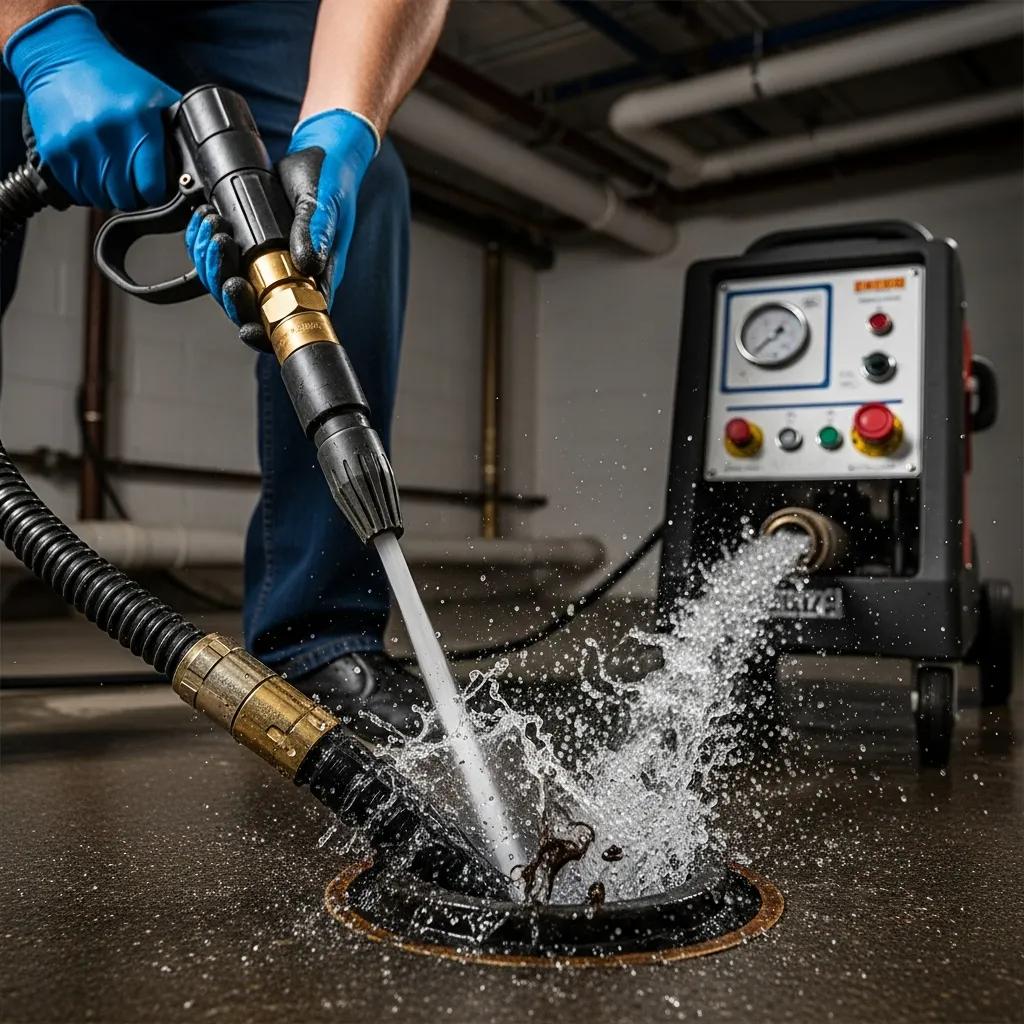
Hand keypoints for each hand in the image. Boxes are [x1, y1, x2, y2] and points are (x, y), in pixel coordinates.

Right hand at [4, 5, 179, 209]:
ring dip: (109, 194)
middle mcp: (106, 133)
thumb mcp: (155, 96)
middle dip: (134, 195)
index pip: (152, 186)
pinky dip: (86, 188)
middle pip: (127, 197)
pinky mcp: (53, 150)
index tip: (155, 188)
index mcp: (138, 120)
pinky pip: (76, 191)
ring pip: (101, 198)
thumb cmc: (113, 78)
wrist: (62, 57)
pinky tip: (92, 169)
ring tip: (112, 173)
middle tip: (134, 181)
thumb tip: (196, 166)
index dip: (157, 192)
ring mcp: (76, 143)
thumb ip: (177, 130)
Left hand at [184, 108, 376, 348]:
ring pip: (228, 282)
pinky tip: (205, 221)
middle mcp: (289, 277)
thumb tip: (305, 263)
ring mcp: (268, 262)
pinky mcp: (250, 244)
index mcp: (314, 279)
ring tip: (211, 226)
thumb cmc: (332, 182)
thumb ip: (315, 232)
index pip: (288, 320)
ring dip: (211, 261)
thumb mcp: (325, 204)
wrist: (322, 154)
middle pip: (248, 306)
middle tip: (220, 249)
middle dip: (225, 286)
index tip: (246, 327)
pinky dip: (205, 243)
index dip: (263, 332)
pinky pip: (220, 257)